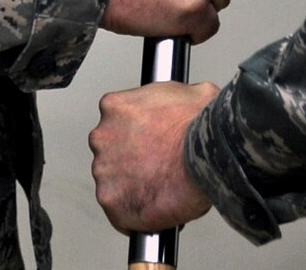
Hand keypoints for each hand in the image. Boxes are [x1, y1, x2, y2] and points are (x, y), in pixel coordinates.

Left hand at [90, 80, 217, 232]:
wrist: (204, 153)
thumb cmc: (198, 124)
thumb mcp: (193, 92)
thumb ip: (176, 96)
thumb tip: (188, 102)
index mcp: (114, 107)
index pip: (116, 121)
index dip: (136, 132)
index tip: (150, 141)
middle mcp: (102, 137)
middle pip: (110, 151)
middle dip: (130, 160)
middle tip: (157, 166)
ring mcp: (104, 171)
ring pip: (113, 182)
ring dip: (131, 186)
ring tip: (160, 187)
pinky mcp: (111, 201)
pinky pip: (119, 211)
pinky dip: (135, 213)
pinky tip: (155, 206)